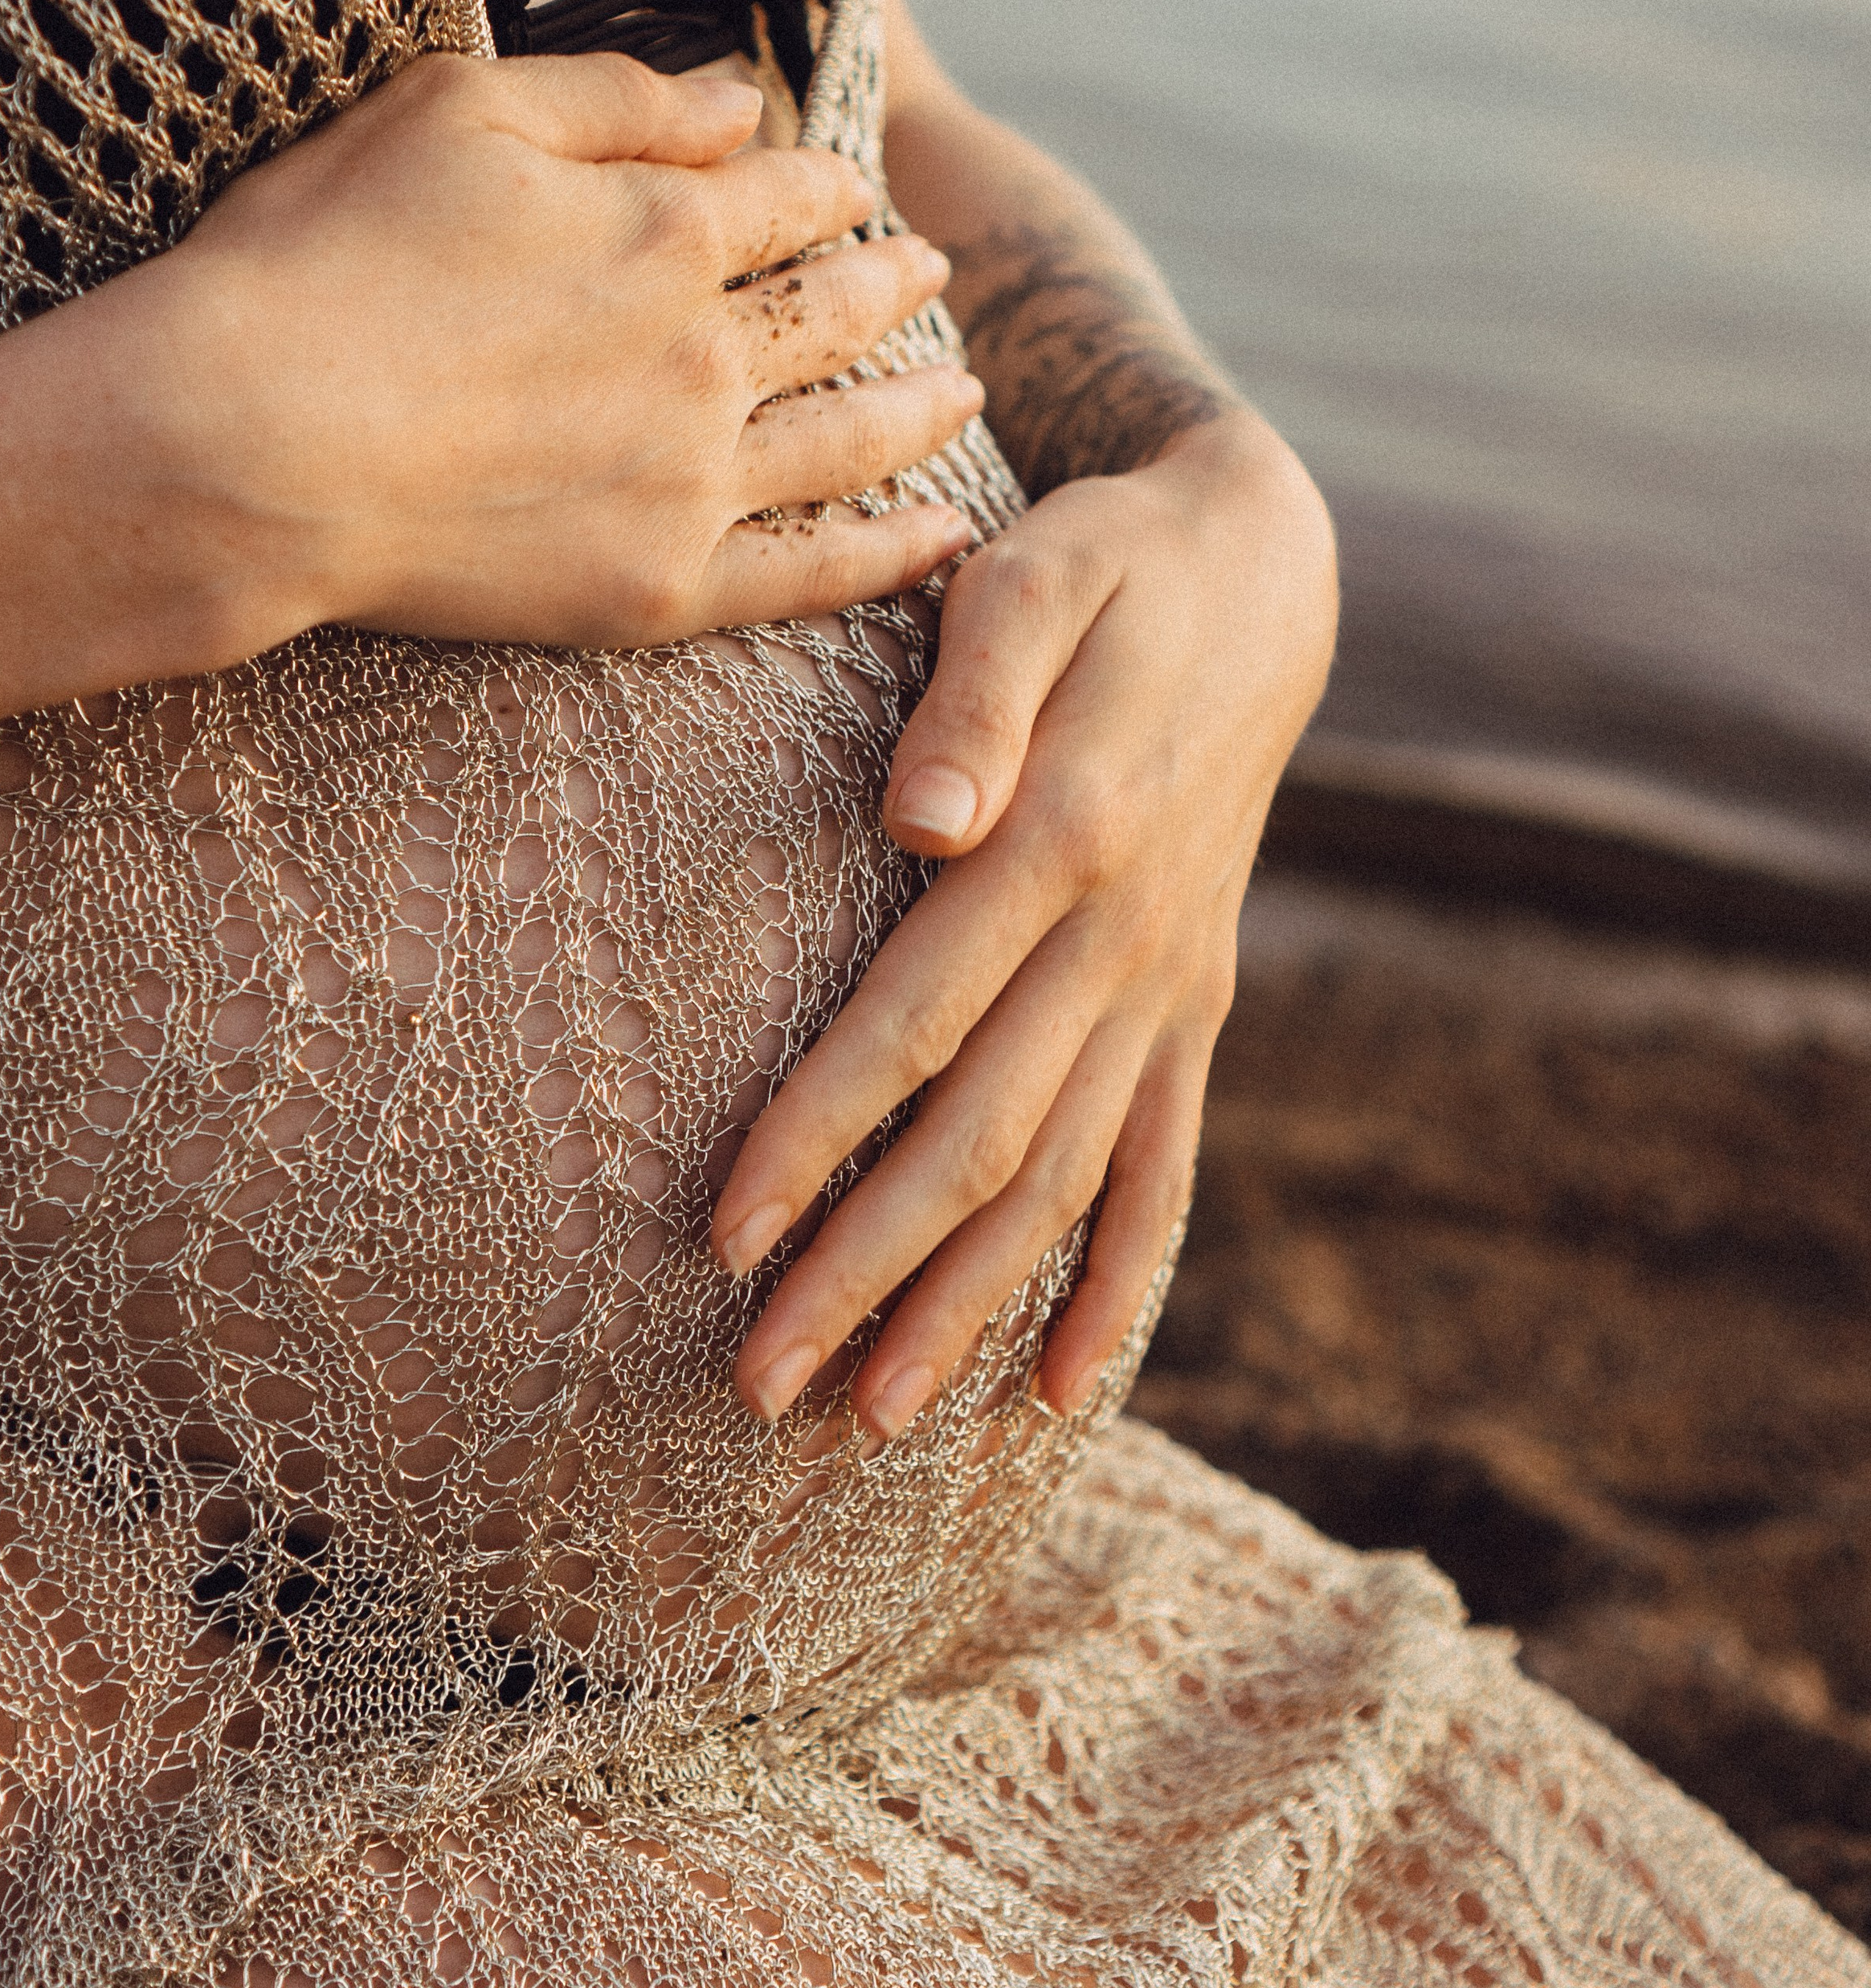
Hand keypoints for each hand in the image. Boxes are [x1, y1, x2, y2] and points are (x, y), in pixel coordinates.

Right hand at [131, 49, 980, 650]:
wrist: (243, 445)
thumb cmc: (316, 262)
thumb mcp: (453, 112)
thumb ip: (613, 102)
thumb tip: (739, 102)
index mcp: (661, 227)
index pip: (782, 197)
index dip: (824, 184)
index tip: (850, 186)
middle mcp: (704, 352)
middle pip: (835, 311)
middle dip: (893, 283)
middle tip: (934, 272)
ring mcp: (691, 479)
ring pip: (851, 437)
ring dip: (920, 406)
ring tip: (965, 389)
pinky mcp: (658, 587)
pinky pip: (811, 572)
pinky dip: (892, 554)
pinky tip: (945, 538)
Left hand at [710, 414, 1336, 1433]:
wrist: (1264, 575)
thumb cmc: (1105, 567)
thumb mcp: (1034, 578)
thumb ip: (975, 695)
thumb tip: (921, 823)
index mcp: (1063, 840)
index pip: (915, 1022)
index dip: (820, 1135)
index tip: (725, 1236)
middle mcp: (1122, 941)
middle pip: (981, 1141)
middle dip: (870, 1272)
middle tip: (758, 1386)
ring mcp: (1167, 987)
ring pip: (1063, 1182)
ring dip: (972, 1306)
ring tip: (877, 1420)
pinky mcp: (1193, 1006)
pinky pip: (1165, 1168)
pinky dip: (1121, 1281)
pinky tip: (1064, 1391)